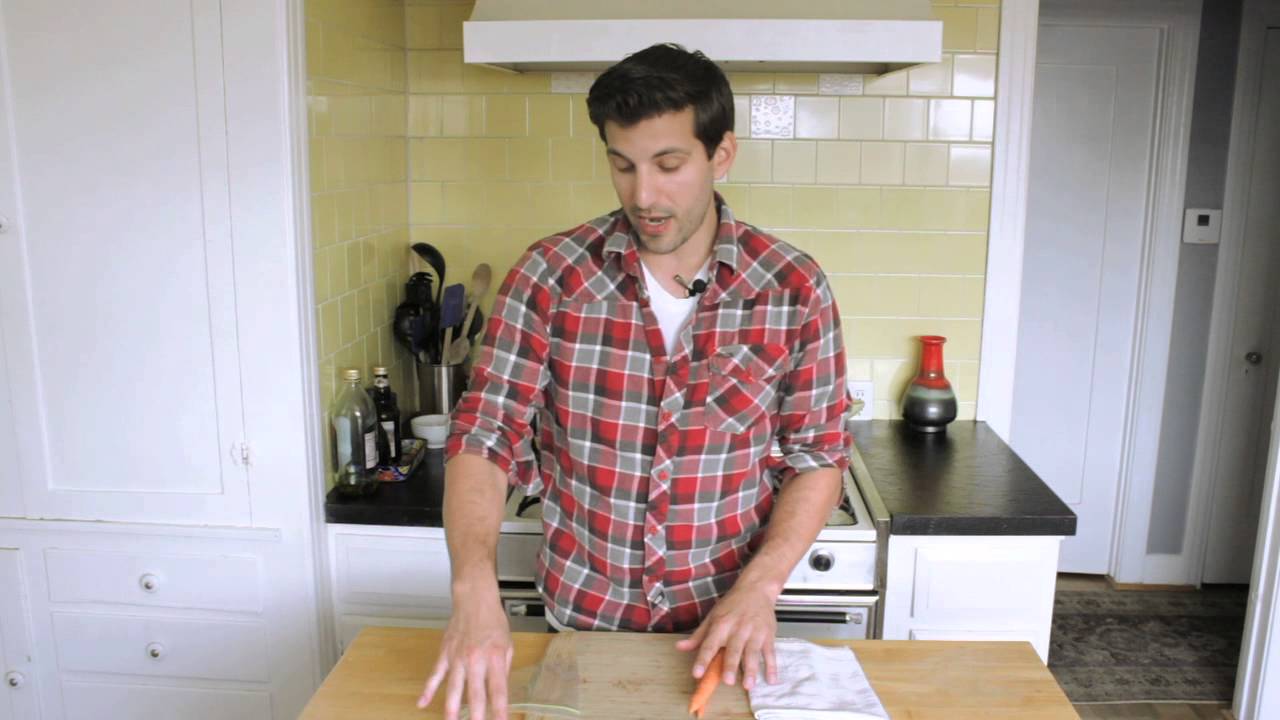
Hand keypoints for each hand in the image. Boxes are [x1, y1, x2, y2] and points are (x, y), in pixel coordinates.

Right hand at [418, 596, 512, 718]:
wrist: (474, 601)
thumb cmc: (493, 622)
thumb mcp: (507, 645)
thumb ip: (503, 669)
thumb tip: (499, 691)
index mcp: (494, 658)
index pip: (498, 691)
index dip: (500, 710)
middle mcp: (475, 660)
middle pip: (475, 694)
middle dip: (476, 716)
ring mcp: (457, 658)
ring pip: (453, 689)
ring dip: (452, 710)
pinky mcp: (444, 654)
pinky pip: (435, 675)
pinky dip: (428, 690)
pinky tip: (422, 704)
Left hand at [675, 582, 778, 690]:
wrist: (756, 589)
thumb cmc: (732, 605)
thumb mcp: (712, 616)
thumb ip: (698, 636)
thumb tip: (680, 647)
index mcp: (720, 625)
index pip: (709, 644)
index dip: (702, 659)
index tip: (697, 673)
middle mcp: (737, 629)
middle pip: (733, 649)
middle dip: (731, 665)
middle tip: (728, 681)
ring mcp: (754, 632)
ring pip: (753, 652)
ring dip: (751, 669)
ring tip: (748, 685)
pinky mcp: (768, 635)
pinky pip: (770, 652)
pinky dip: (772, 666)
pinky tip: (771, 679)